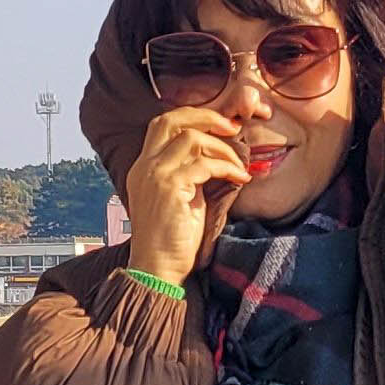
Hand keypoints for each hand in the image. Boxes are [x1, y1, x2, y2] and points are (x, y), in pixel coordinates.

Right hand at [123, 106, 249, 282]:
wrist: (158, 268)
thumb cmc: (173, 239)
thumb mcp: (181, 198)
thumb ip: (191, 174)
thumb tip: (220, 155)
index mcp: (143, 167)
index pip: (163, 125)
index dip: (193, 118)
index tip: (222, 127)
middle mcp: (144, 166)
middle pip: (171, 120)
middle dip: (205, 116)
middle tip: (232, 128)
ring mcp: (154, 175)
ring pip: (192, 138)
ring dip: (222, 148)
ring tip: (239, 165)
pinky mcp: (169, 187)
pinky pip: (204, 164)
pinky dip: (227, 167)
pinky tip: (241, 178)